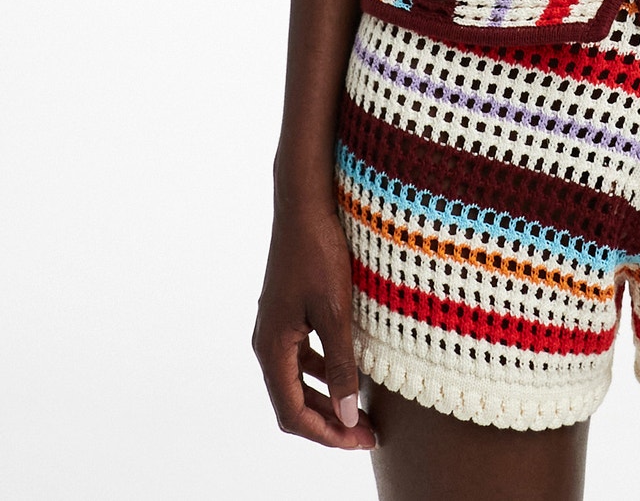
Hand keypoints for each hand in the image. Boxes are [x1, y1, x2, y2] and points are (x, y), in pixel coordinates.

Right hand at [252, 204, 375, 450]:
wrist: (304, 203)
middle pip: (292, 402)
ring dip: (327, 399)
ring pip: (297, 380)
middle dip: (329, 422)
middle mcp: (267, 342)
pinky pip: (302, 356)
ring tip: (361, 409)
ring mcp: (276, 326)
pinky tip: (349, 370)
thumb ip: (341, 365)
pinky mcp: (287, 311)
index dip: (327, 434)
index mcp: (272, 348)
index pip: (292, 414)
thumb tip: (350, 415)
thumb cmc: (318, 252)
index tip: (362, 439)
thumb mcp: (335, 312)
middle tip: (368, 432)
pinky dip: (323, 372)